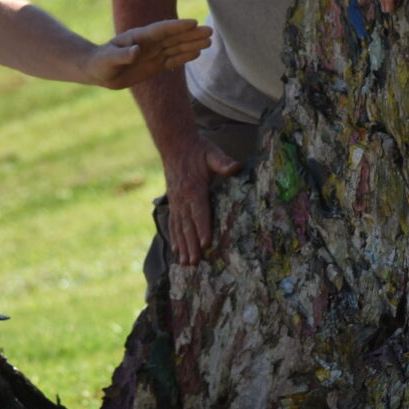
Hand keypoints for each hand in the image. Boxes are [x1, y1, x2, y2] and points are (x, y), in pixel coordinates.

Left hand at [87, 17, 212, 89]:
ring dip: (193, 44)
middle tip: (210, 30)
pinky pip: (173, 59)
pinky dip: (185, 57)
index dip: (177, 26)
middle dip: (192, 34)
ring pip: (177, 47)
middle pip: (174, 37)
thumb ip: (122, 55)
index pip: (161, 30)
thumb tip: (137, 51)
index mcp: (139, 38)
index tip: (193, 22)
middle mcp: (149, 43)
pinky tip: (198, 53)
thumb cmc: (101, 63)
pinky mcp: (155, 65)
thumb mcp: (108, 60)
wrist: (99, 71)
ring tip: (210, 41)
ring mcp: (154, 53)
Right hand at [164, 140, 239, 263]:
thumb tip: (235, 166)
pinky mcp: (173, 203)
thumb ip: (222, 162)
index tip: (205, 244)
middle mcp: (182, 198)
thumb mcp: (211, 153)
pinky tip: (176, 252)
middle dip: (191, 245)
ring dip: (182, 246)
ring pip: (179, 228)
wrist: (175, 145)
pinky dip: (174, 238)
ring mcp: (176, 202)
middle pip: (188, 225)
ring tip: (186, 263)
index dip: (202, 228)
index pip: (199, 211)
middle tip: (195, 262)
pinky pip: (173, 223)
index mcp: (194, 188)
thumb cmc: (198, 150)